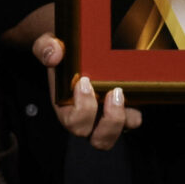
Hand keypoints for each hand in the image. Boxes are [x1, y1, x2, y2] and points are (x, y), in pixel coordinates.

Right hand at [32, 33, 141, 149]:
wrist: (77, 46)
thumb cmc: (63, 51)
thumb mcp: (49, 44)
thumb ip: (45, 48)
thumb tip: (54, 55)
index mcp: (67, 108)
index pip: (75, 123)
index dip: (83, 109)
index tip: (85, 80)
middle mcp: (89, 118)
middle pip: (100, 140)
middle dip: (110, 120)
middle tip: (114, 92)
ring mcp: (109, 114)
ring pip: (122, 130)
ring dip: (127, 116)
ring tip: (124, 90)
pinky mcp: (126, 107)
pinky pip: (136, 116)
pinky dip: (139, 106)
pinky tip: (137, 85)